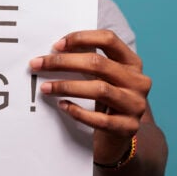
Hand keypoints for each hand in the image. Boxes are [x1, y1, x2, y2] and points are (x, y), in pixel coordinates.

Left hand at [29, 29, 151, 164]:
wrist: (120, 136)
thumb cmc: (107, 100)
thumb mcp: (104, 77)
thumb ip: (88, 62)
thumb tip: (54, 51)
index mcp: (132, 62)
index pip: (108, 39)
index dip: (81, 38)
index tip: (56, 45)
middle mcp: (138, 81)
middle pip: (98, 64)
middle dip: (63, 62)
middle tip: (38, 64)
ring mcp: (135, 104)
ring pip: (99, 89)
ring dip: (66, 86)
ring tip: (45, 88)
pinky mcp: (127, 127)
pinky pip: (99, 119)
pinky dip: (78, 111)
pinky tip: (62, 106)